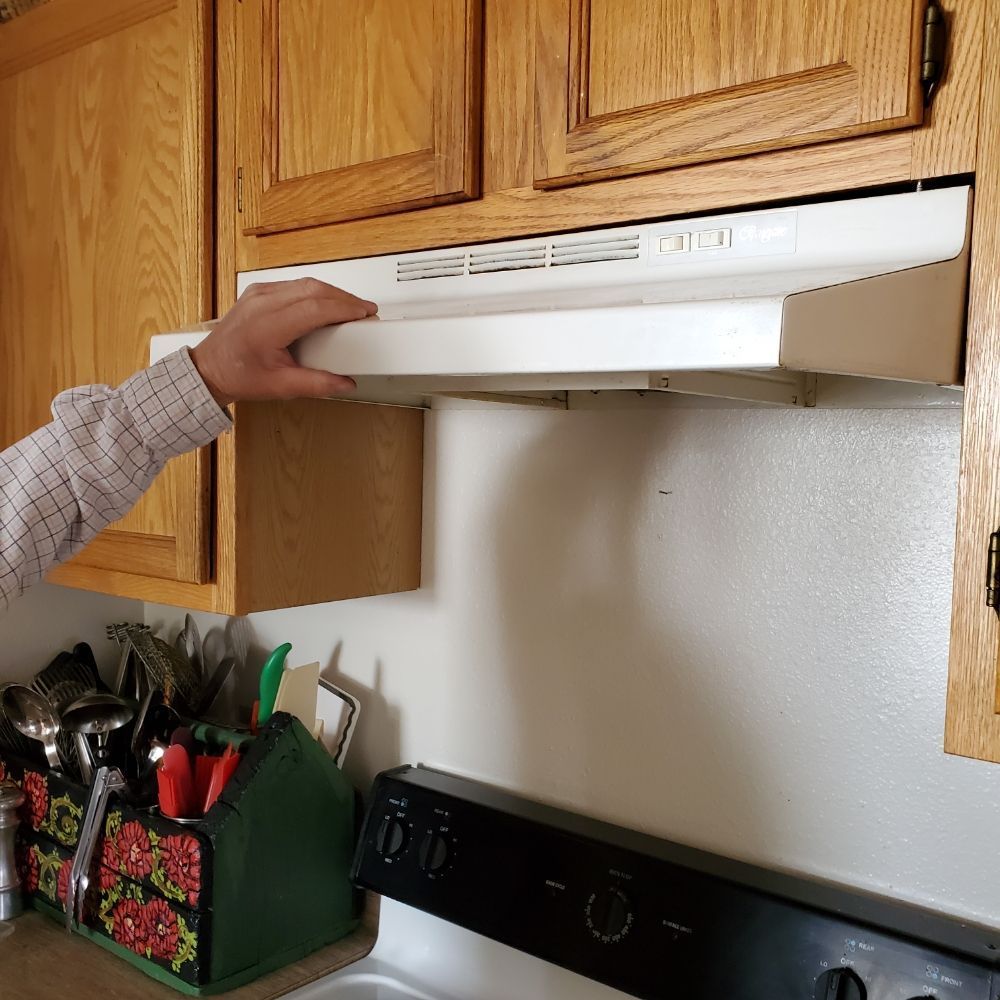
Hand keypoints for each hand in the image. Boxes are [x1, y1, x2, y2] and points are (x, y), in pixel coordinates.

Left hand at [190, 278, 377, 405]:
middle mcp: (262, 304)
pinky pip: (294, 284)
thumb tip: (345, 382)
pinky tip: (327, 302)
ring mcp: (259, 294)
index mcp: (267, 326)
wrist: (210, 368)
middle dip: (344, 298)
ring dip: (332, 292)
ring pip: (305, 283)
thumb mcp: (281, 387)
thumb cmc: (238, 375)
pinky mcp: (259, 291)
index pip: (315, 308)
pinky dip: (316, 291)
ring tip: (350, 307)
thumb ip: (317, 384)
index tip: (363, 314)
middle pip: (313, 289)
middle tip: (364, 310)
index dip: (344, 308)